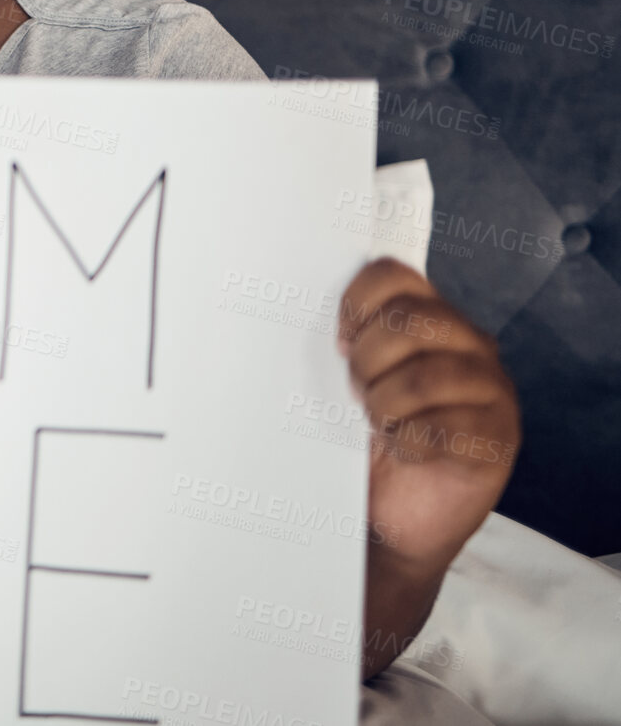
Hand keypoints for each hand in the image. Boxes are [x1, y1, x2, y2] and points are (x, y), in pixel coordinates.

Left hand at [338, 258, 520, 573]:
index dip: (354, 305)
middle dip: (367, 359)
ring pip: (425, 374)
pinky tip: (405, 450)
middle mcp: (470, 343)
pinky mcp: (497, 438)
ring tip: (380, 424)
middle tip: (357, 395)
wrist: (393, 518)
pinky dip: (410, 441)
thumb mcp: (352, 381)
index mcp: (432, 317)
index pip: (392, 274)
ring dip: (385, 405)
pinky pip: (444, 427)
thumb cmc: (366, 442)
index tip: (338, 345)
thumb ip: (346, 340)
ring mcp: (491, 389)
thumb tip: (295, 306)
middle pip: (409, 319)